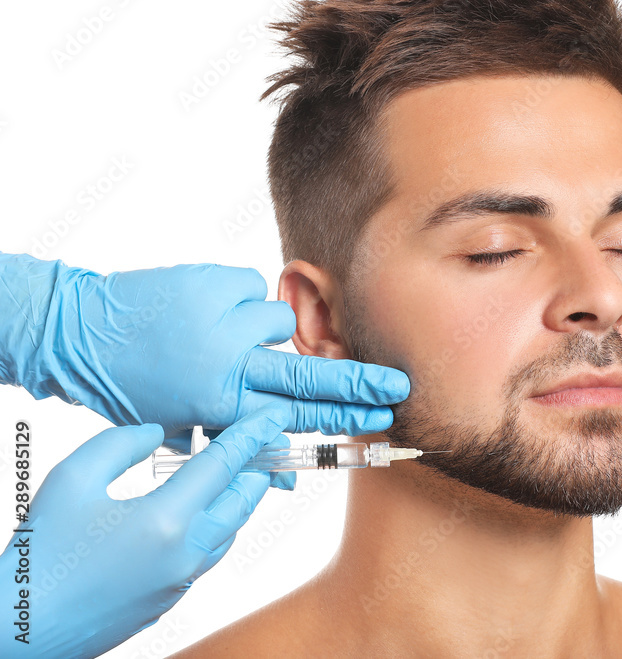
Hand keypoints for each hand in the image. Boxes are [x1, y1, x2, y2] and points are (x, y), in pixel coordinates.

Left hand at [0, 254, 409, 448]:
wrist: (81, 330)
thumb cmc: (131, 387)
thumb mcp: (180, 427)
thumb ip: (238, 447)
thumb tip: (292, 482)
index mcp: (219, 405)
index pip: (297, 416)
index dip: (345, 417)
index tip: (384, 416)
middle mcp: (226, 365)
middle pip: (308, 376)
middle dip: (357, 384)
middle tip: (397, 386)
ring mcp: (221, 322)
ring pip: (278, 318)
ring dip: (258, 324)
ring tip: (218, 330)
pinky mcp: (213, 283)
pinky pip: (250, 286)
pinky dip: (234, 295)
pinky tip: (204, 307)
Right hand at [0, 405, 292, 658]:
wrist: (21, 630)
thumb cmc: (40, 555)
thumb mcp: (73, 479)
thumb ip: (123, 444)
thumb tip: (159, 434)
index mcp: (168, 520)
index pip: (226, 465)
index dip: (253, 434)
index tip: (273, 415)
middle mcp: (187, 552)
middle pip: (244, 500)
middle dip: (259, 466)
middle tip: (265, 440)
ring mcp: (182, 579)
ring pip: (232, 529)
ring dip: (241, 496)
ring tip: (239, 470)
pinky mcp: (171, 597)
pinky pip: (211, 552)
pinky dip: (219, 523)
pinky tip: (201, 509)